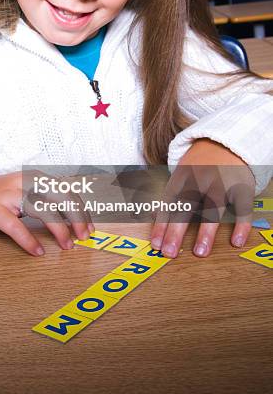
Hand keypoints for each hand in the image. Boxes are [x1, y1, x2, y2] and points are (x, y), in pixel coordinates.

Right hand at [0, 171, 93, 255]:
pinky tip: (38, 251)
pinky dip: (29, 240)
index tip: (90, 227)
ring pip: (42, 210)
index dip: (82, 210)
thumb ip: (51, 198)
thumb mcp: (30, 190)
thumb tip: (78, 216)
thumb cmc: (5, 196)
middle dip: (76, 218)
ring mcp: (10, 195)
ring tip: (67, 245)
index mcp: (37, 177)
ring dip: (59, 229)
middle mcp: (26, 182)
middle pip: (60, 197)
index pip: (67, 191)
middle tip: (84, 236)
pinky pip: (16, 226)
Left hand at [150, 138, 255, 257]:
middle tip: (169, 253)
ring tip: (199, 252)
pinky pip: (242, 208)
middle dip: (176, 230)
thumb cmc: (200, 163)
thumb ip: (170, 194)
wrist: (228, 141)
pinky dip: (241, 225)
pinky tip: (236, 242)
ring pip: (213, 208)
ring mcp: (222, 183)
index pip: (168, 202)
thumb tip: (150, 215)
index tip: (156, 244)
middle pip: (186, 207)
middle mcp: (200, 180)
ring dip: (205, 232)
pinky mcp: (242, 187)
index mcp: (182, 176)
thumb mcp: (181, 172)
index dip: (161, 224)